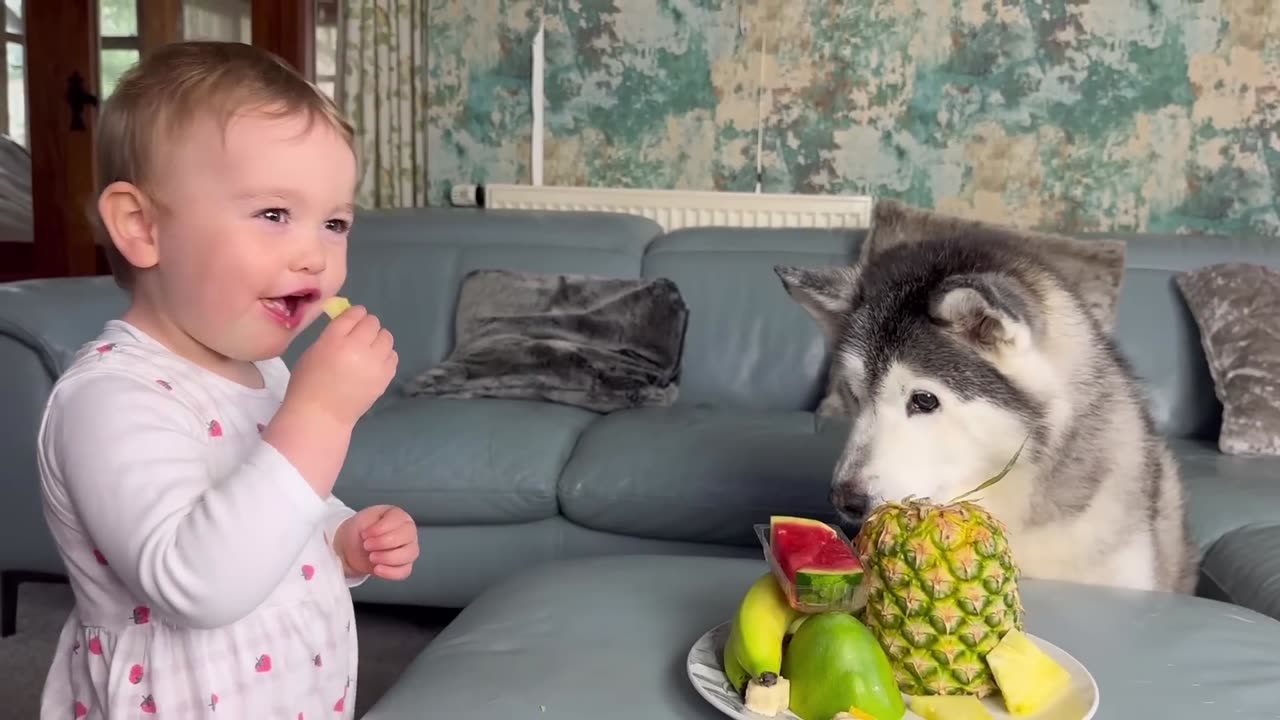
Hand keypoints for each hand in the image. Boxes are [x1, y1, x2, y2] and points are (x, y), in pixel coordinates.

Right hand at [285, 305, 397, 428]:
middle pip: (373, 323)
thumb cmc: (309, 383)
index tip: (355, 317)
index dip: (356, 313)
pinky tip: (375, 363)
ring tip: (368, 350)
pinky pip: (393, 356)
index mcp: (335, 340)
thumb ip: (333, 335)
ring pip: (387, 337)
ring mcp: (375, 364)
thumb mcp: (314, 351)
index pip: (354, 315)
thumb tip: (350, 324)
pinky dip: (385, 356)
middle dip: (367, 326)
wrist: (321, 415)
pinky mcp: (385, 377)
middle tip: (360, 336)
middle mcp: (358, 348)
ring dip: (378, 339)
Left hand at [334, 505, 417, 580]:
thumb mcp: (362, 519)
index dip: (380, 529)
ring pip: (408, 554)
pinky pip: (404, 571)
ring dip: (387, 557)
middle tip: (367, 545)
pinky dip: (390, 572)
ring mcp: (409, 549)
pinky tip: (377, 568)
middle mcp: (408, 532)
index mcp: (399, 516)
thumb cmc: (360, 530)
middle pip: (407, 537)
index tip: (365, 534)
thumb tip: (378, 535)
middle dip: (383, 543)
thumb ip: (372, 524)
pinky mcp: (404, 565)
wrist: (352, 546)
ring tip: (371, 557)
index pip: (399, 520)